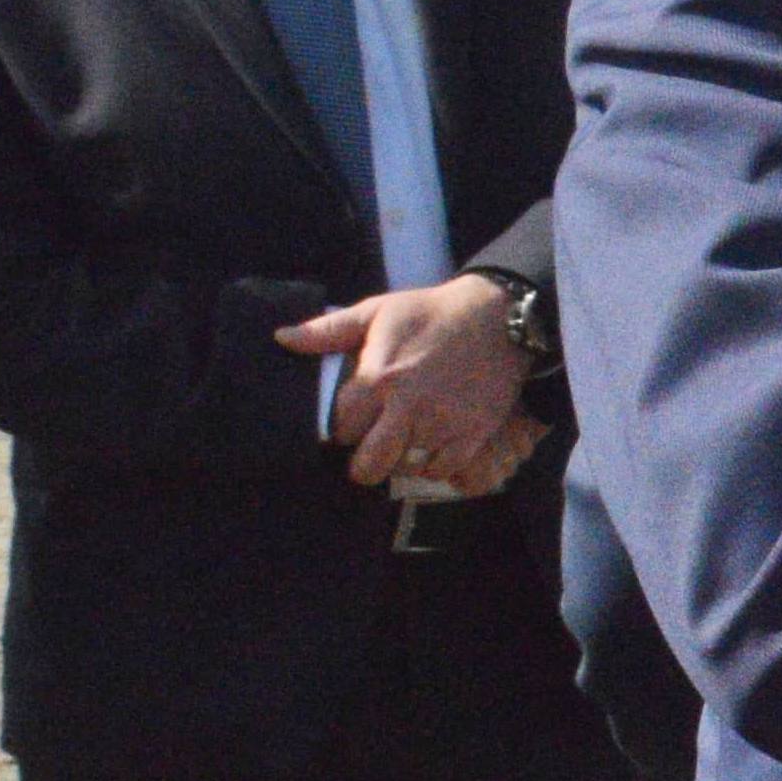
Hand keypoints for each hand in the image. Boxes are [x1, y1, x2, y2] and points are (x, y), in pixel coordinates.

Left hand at [279, 273, 531, 495]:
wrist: (500, 316)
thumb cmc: (432, 311)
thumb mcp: (378, 311)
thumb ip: (328, 330)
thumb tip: (281, 337)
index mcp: (379, 378)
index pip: (342, 429)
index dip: (344, 429)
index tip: (353, 423)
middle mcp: (409, 406)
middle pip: (370, 464)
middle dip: (364, 464)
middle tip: (370, 452)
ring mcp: (443, 423)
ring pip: (406, 468)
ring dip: (400, 461)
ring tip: (403, 444)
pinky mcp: (474, 432)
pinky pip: (443, 469)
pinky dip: (433, 465)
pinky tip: (430, 448)